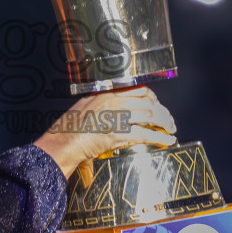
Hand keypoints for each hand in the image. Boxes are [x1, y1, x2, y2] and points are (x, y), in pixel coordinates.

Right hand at [33, 87, 176, 179]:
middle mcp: (112, 101)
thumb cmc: (69, 129)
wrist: (60, 143)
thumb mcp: (86, 107)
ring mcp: (115, 116)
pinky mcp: (116, 134)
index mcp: (106, 93)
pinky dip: (160, 137)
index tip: (158, 107)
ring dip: (165, 123)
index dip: (153, 99)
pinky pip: (144, 134)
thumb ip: (103, 105)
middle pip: (148, 102)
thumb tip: (119, 111)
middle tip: (170, 121)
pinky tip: (167, 141)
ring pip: (150, 115)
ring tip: (171, 130)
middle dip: (163, 112)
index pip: (139, 89)